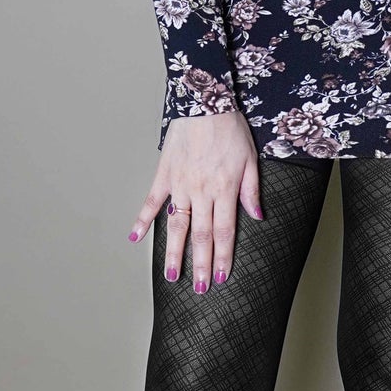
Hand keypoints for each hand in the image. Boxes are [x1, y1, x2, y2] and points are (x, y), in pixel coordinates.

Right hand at [129, 111, 261, 291]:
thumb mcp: (251, 159)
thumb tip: (256, 216)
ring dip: (173, 252)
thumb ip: (251, 190)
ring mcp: (180, 184)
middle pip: (201, 236)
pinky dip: (142, 219)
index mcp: (224, 190)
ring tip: (170, 275)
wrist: (205, 101)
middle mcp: (201, 192)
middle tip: (199, 288)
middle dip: (201, 264)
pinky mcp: (164, 174)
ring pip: (177, 225)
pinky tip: (134, 238)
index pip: (225, 232)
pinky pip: (152, 201)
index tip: (221, 277)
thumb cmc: (230, 128)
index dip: (223, 257)